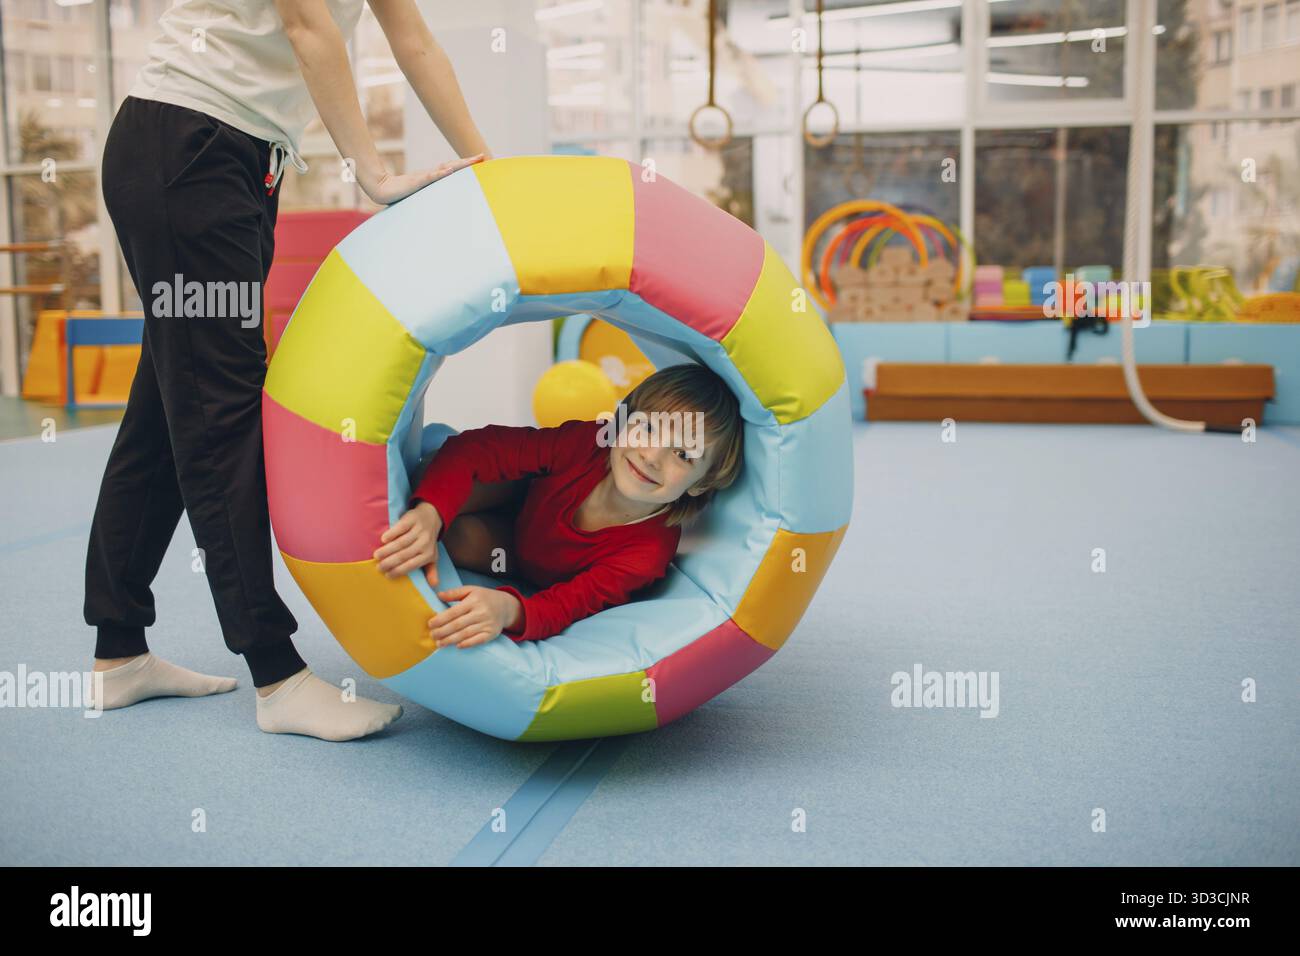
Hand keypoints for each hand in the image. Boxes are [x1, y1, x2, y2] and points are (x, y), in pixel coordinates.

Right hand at [358, 154, 485, 205]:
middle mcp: (431, 175)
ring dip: (458, 165)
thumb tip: (440, 195)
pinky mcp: (416, 182)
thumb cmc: (401, 192)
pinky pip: (430, 177)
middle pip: (453, 166)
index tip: (480, 160)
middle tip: (482, 156)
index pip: (453, 168)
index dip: (466, 164)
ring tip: (472, 161)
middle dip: (468, 162)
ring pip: (444, 169)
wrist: (382, 190)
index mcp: (433, 177)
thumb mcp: (420, 192)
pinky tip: (449, 171)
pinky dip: (440, 174)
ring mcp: (424, 177)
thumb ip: (430, 191)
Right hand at [375, 502, 442, 585]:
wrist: (431, 517)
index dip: (398, 571)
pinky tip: (383, 540)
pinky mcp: (412, 519)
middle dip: (390, 562)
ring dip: (387, 550)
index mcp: (428, 554)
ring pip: (401, 542)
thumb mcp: (432, 556)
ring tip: (376, 555)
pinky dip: (391, 534)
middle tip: (379, 567)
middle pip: (404, 555)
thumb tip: (434, 586)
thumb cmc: (428, 541)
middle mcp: (425, 543)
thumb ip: (431, 571)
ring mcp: (419, 530)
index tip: (387, 575)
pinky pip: (401, 528)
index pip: (411, 565)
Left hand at [428, 586, 520, 649]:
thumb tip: (439, 595)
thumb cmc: (484, 597)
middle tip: (432, 635)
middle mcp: (481, 612)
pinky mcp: (491, 633)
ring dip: (451, 640)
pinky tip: (457, 646)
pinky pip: (477, 640)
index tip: (430, 624)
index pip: (454, 612)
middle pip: (458, 624)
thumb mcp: (471, 590)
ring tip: (439, 643)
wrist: (506, 606)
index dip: (441, 619)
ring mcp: (487, 624)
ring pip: (465, 634)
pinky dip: (467, 644)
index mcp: (474, 600)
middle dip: (443, 631)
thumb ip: (455, 593)